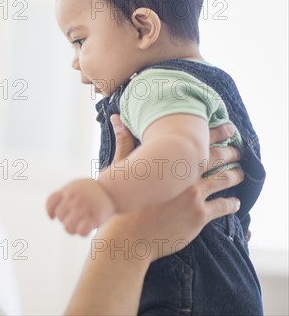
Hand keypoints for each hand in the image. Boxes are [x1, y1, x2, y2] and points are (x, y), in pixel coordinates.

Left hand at [46, 179, 115, 235]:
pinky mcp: (96, 217)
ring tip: (78, 226)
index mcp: (69, 190)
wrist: (113, 190)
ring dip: (72, 229)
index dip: (50, 211)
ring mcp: (85, 208)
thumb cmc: (91, 191)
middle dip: (64, 219)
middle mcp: (76, 198)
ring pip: (68, 227)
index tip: (53, 217)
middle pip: (60, 216)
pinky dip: (82, 232)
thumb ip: (63, 195)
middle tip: (73, 219)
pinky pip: (82, 231)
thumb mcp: (75, 186)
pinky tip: (85, 230)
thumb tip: (52, 216)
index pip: (51, 202)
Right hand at [102, 116, 243, 260]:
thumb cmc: (123, 203)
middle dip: (230, 152)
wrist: (128, 236)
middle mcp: (184, 175)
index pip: (197, 140)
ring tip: (239, 174)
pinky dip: (232, 203)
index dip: (215, 132)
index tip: (227, 128)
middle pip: (216, 157)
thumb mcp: (121, 169)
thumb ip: (124, 142)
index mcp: (168, 161)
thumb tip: (116, 119)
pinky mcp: (199, 215)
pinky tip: (235, 203)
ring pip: (223, 180)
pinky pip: (224, 206)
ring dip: (235, 175)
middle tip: (237, 151)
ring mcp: (193, 195)